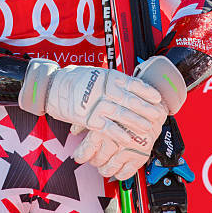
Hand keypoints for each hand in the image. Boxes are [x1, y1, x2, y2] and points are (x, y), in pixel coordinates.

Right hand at [72, 56, 186, 179]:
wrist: (53, 86)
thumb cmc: (75, 80)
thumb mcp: (96, 74)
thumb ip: (112, 81)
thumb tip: (131, 88)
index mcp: (107, 76)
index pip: (132, 83)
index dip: (146, 92)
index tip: (157, 98)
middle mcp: (103, 88)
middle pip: (129, 99)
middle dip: (146, 108)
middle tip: (158, 115)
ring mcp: (96, 103)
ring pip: (121, 114)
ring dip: (136, 122)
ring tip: (148, 129)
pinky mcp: (88, 117)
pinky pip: (107, 127)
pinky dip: (119, 133)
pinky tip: (129, 139)